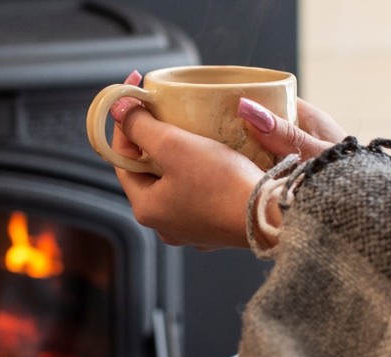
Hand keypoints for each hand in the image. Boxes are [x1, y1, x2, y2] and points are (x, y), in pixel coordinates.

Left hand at [109, 71, 345, 248]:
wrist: (272, 217)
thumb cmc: (222, 183)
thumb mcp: (174, 146)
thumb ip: (140, 126)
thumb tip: (117, 109)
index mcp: (146, 208)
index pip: (122, 158)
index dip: (125, 123)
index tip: (133, 94)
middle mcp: (164, 224)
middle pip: (147, 170)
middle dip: (151, 137)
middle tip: (161, 108)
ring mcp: (190, 227)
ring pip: (173, 181)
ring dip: (177, 153)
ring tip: (189, 127)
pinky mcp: (216, 225)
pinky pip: (198, 190)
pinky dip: (199, 169)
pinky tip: (213, 154)